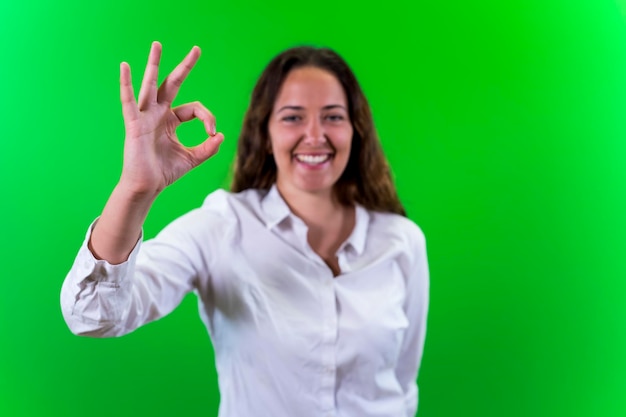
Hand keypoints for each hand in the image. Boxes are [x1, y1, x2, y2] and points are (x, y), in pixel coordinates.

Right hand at [118, 41, 223, 196]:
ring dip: (154, 64)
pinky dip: (126, 84)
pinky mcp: (134, 124)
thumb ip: (208, 148)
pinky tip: (124, 66)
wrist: (147, 187)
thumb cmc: (164, 173)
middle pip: (173, 84)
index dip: (207, 117)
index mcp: (171, 120)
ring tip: (158, 44)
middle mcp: (158, 114)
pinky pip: (128, 101)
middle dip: (185, 67)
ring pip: (151, 85)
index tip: (212, 132)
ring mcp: (145, 117)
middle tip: (197, 49)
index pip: (194, 108)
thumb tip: (221, 136)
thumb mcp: (192, 158)